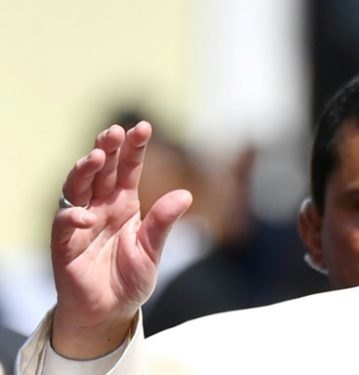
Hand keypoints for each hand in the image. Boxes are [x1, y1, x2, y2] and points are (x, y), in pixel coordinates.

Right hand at [50, 122, 192, 358]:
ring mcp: (80, 224)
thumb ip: (163, 223)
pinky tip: (85, 216)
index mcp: (124, 204)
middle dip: (107, 148)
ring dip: (84, 171)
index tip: (144, 127)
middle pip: (101, 171)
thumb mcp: (153, 251)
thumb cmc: (129, 279)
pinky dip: (72, 218)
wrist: (109, 313)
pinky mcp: (65, 246)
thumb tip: (186, 194)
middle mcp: (100, 207)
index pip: (128, 169)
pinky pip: (63, 226)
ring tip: (97, 157)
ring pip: (77, 189)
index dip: (134, 148)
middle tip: (115, 131)